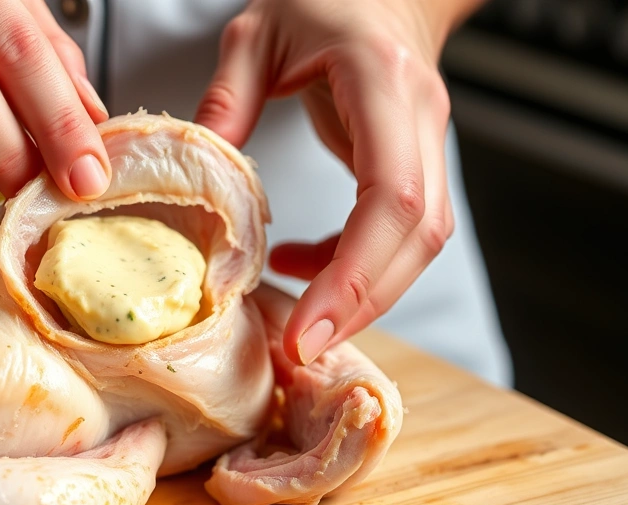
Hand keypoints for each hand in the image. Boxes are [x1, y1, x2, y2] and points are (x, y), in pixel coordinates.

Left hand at [195, 0, 476, 365]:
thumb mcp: (258, 33)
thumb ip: (228, 97)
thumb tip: (201, 170)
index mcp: (383, 83)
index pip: (393, 197)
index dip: (357, 272)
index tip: (312, 327)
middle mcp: (420, 120)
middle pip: (418, 235)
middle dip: (363, 302)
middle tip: (303, 348)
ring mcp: (426, 143)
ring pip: (418, 243)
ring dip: (362, 291)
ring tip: (300, 321)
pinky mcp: (412, 163)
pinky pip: (397, 232)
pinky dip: (352, 263)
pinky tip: (300, 262)